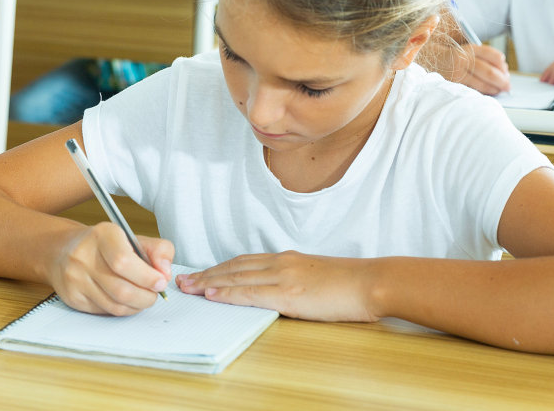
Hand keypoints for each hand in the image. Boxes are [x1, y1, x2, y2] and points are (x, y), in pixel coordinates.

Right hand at [50, 222, 173, 316]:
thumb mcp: (132, 238)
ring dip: (137, 306)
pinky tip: (126, 300)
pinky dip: (122, 309)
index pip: (124, 261)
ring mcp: (75, 279)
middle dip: (146, 297)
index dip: (147, 276)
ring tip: (143, 297)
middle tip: (155, 294)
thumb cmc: (105, 245)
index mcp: (102, 235)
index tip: (161, 282)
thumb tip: (165, 273)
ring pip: (115, 305)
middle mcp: (83, 256)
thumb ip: (157, 250)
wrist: (62, 250)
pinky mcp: (73, 297)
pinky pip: (105, 311)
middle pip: (121, 290)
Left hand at [177, 252, 373, 321]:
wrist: (370, 283)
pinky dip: (228, 292)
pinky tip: (212, 293)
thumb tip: (274, 291)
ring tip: (189, 286)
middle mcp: (279, 263)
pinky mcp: (288, 293)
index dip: (219, 267)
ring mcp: (282, 276)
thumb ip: (291, 280)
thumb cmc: (348, 284)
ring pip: (236, 276)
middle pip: (233, 266)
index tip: (200, 273)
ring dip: (209, 281)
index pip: (243, 261)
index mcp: (285, 259)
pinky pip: (250, 292)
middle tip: (183, 279)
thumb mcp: (313, 276)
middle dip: (206, 273)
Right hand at [458, 43, 510, 94]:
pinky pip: (475, 90)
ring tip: (500, 90)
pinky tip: (489, 92)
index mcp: (469, 49)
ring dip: (495, 88)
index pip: (491, 55)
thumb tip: (504, 71)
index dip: (502, 64)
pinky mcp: (455, 84)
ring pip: (483, 84)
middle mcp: (463, 60)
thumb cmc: (454, 58)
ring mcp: (458, 73)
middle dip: (502, 81)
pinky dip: (485, 92)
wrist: (430, 62)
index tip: (506, 70)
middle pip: (489, 72)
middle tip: (508, 86)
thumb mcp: (467, 51)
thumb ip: (484, 57)